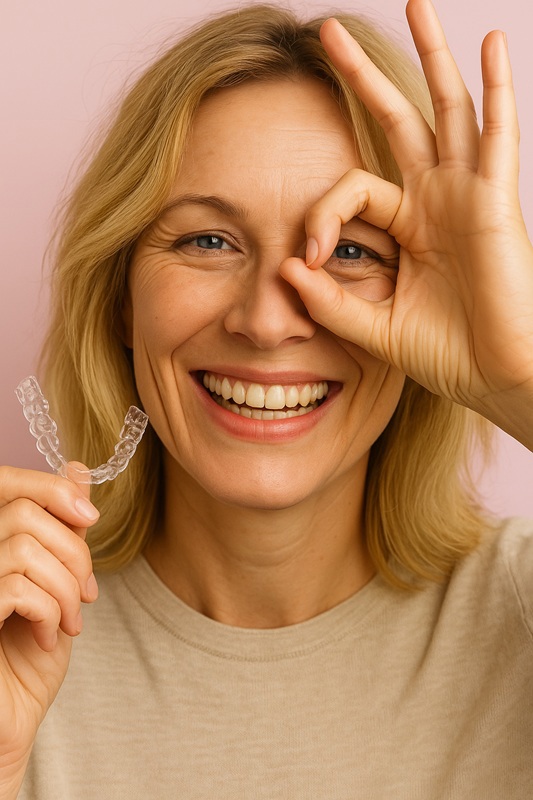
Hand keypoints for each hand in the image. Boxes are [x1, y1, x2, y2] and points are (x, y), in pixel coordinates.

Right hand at [0, 466, 98, 793]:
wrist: (8, 724)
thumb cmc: (26, 656)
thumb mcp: (56, 583)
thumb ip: (62, 528)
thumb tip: (77, 470)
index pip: (4, 481)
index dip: (51, 488)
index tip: (89, 517)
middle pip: (23, 510)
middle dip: (72, 549)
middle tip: (86, 591)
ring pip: (23, 546)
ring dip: (64, 585)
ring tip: (70, 620)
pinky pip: (15, 587)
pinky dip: (48, 611)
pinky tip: (49, 638)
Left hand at [280, 0, 532, 448]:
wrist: (493, 377)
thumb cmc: (444, 354)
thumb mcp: (373, 327)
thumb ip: (330, 300)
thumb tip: (286, 265)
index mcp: (406, 226)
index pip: (351, 189)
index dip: (322, 214)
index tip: (307, 258)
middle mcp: (436, 199)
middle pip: (398, 120)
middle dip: (365, 77)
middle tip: (328, 32)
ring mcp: (468, 194)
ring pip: (449, 110)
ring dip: (433, 58)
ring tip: (417, 5)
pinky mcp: (497, 202)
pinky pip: (498, 137)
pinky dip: (496, 91)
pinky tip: (489, 45)